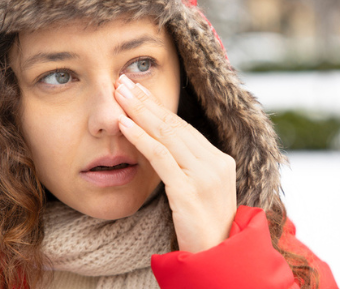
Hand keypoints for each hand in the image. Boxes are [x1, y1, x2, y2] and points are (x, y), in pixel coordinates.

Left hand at [114, 74, 236, 252]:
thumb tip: (158, 145)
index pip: (184, 127)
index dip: (158, 107)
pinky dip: (141, 138)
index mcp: (220, 160)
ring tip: (119, 94)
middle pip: (174, 124)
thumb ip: (186, 167)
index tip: (138, 90)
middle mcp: (215, 163)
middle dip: (146, 101)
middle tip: (122, 81)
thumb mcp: (199, 191)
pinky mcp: (190, 191)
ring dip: (139, 111)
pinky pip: (161, 158)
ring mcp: (204, 176)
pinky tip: (125, 124)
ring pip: (167, 135)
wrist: (216, 258)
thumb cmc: (203, 228)